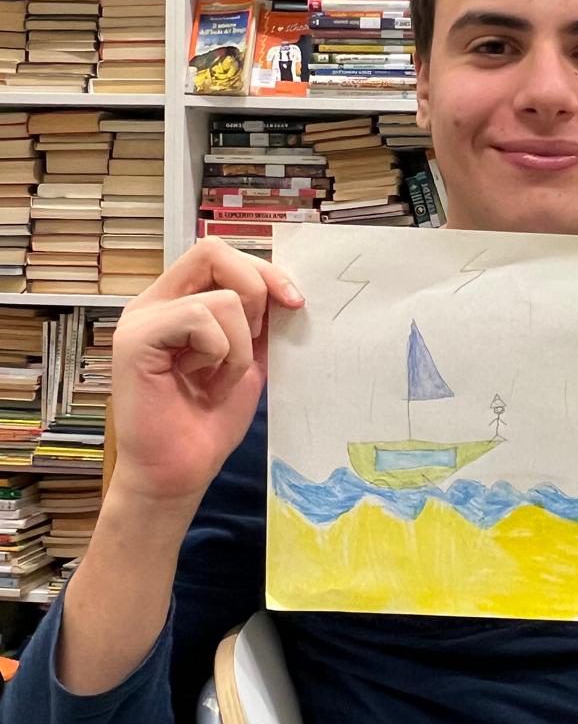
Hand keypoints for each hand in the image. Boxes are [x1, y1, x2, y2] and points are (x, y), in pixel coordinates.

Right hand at [110, 242, 304, 504]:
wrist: (179, 472)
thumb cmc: (209, 421)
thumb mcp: (248, 360)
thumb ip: (260, 323)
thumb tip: (289, 290)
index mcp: (178, 301)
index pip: (220, 255)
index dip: (263, 270)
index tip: (296, 303)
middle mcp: (155, 302)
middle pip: (213, 252)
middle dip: (256, 290)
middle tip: (257, 339)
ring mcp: (141, 318)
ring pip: (221, 298)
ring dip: (239, 347)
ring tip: (218, 380)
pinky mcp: (135, 339)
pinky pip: (199, 319)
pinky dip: (220, 354)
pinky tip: (201, 382)